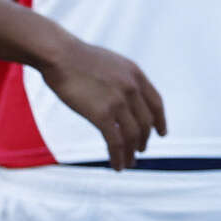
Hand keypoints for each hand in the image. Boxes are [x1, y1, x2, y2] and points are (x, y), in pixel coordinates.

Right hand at [46, 39, 166, 164]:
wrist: (59, 55)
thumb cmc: (76, 58)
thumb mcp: (110, 63)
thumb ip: (121, 79)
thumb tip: (123, 95)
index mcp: (135, 74)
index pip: (156, 103)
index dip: (160, 121)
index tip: (161, 133)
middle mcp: (132, 88)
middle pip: (145, 122)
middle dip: (144, 140)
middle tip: (140, 150)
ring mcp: (118, 102)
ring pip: (132, 136)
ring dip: (131, 153)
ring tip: (129, 163)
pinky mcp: (102, 115)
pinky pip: (115, 143)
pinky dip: (118, 157)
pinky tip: (116, 165)